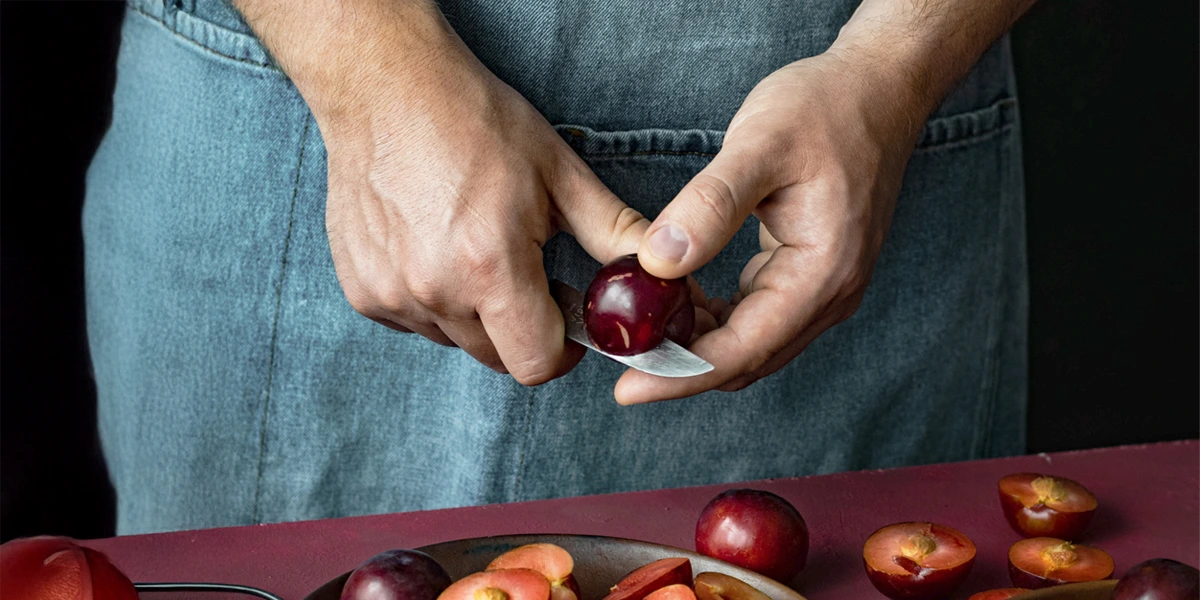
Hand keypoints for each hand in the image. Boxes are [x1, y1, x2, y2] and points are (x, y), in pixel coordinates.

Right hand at [305, 6, 647, 383]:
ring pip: (456, 342)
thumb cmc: (475, 122)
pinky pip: (416, 323)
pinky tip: (437, 247)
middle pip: (498, 358)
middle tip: (527, 273)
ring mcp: (391, 295)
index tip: (569, 318)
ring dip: (476, 315)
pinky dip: (434, 301)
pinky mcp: (361, 291)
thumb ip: (614, 233)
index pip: (536, 364)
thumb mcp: (559, 173)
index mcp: (490, 266)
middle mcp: (434, 291)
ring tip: (477, 250)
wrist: (385, 88)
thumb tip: (664, 270)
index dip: (564, 350)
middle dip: (523, 330)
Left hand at [615, 49, 929, 403]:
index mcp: (823, 273)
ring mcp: (826, 290)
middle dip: (681, 367)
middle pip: (746, 360)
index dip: (679, 374)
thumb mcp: (760, 144)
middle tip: (619, 355)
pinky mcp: (812, 277)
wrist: (877, 89)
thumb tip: (658, 262)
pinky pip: (758, 319)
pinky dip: (715, 320)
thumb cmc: (825, 108)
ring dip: (697, 345)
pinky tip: (678, 297)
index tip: (626, 388)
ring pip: (751, 345)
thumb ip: (710, 206)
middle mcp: (831, 295)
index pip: (742, 350)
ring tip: (639, 327)